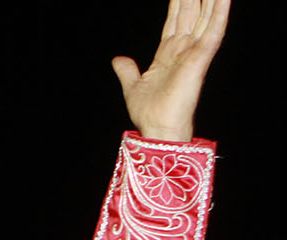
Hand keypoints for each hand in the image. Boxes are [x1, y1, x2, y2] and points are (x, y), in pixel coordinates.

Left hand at [113, 0, 229, 140]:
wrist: (158, 127)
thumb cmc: (149, 112)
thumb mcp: (133, 86)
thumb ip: (127, 70)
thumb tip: (118, 59)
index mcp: (168, 54)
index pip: (175, 21)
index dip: (177, 4)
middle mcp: (184, 50)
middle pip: (190, 14)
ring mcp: (194, 52)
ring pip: (205, 17)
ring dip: (210, 0)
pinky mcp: (201, 58)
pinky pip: (214, 30)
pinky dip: (220, 12)